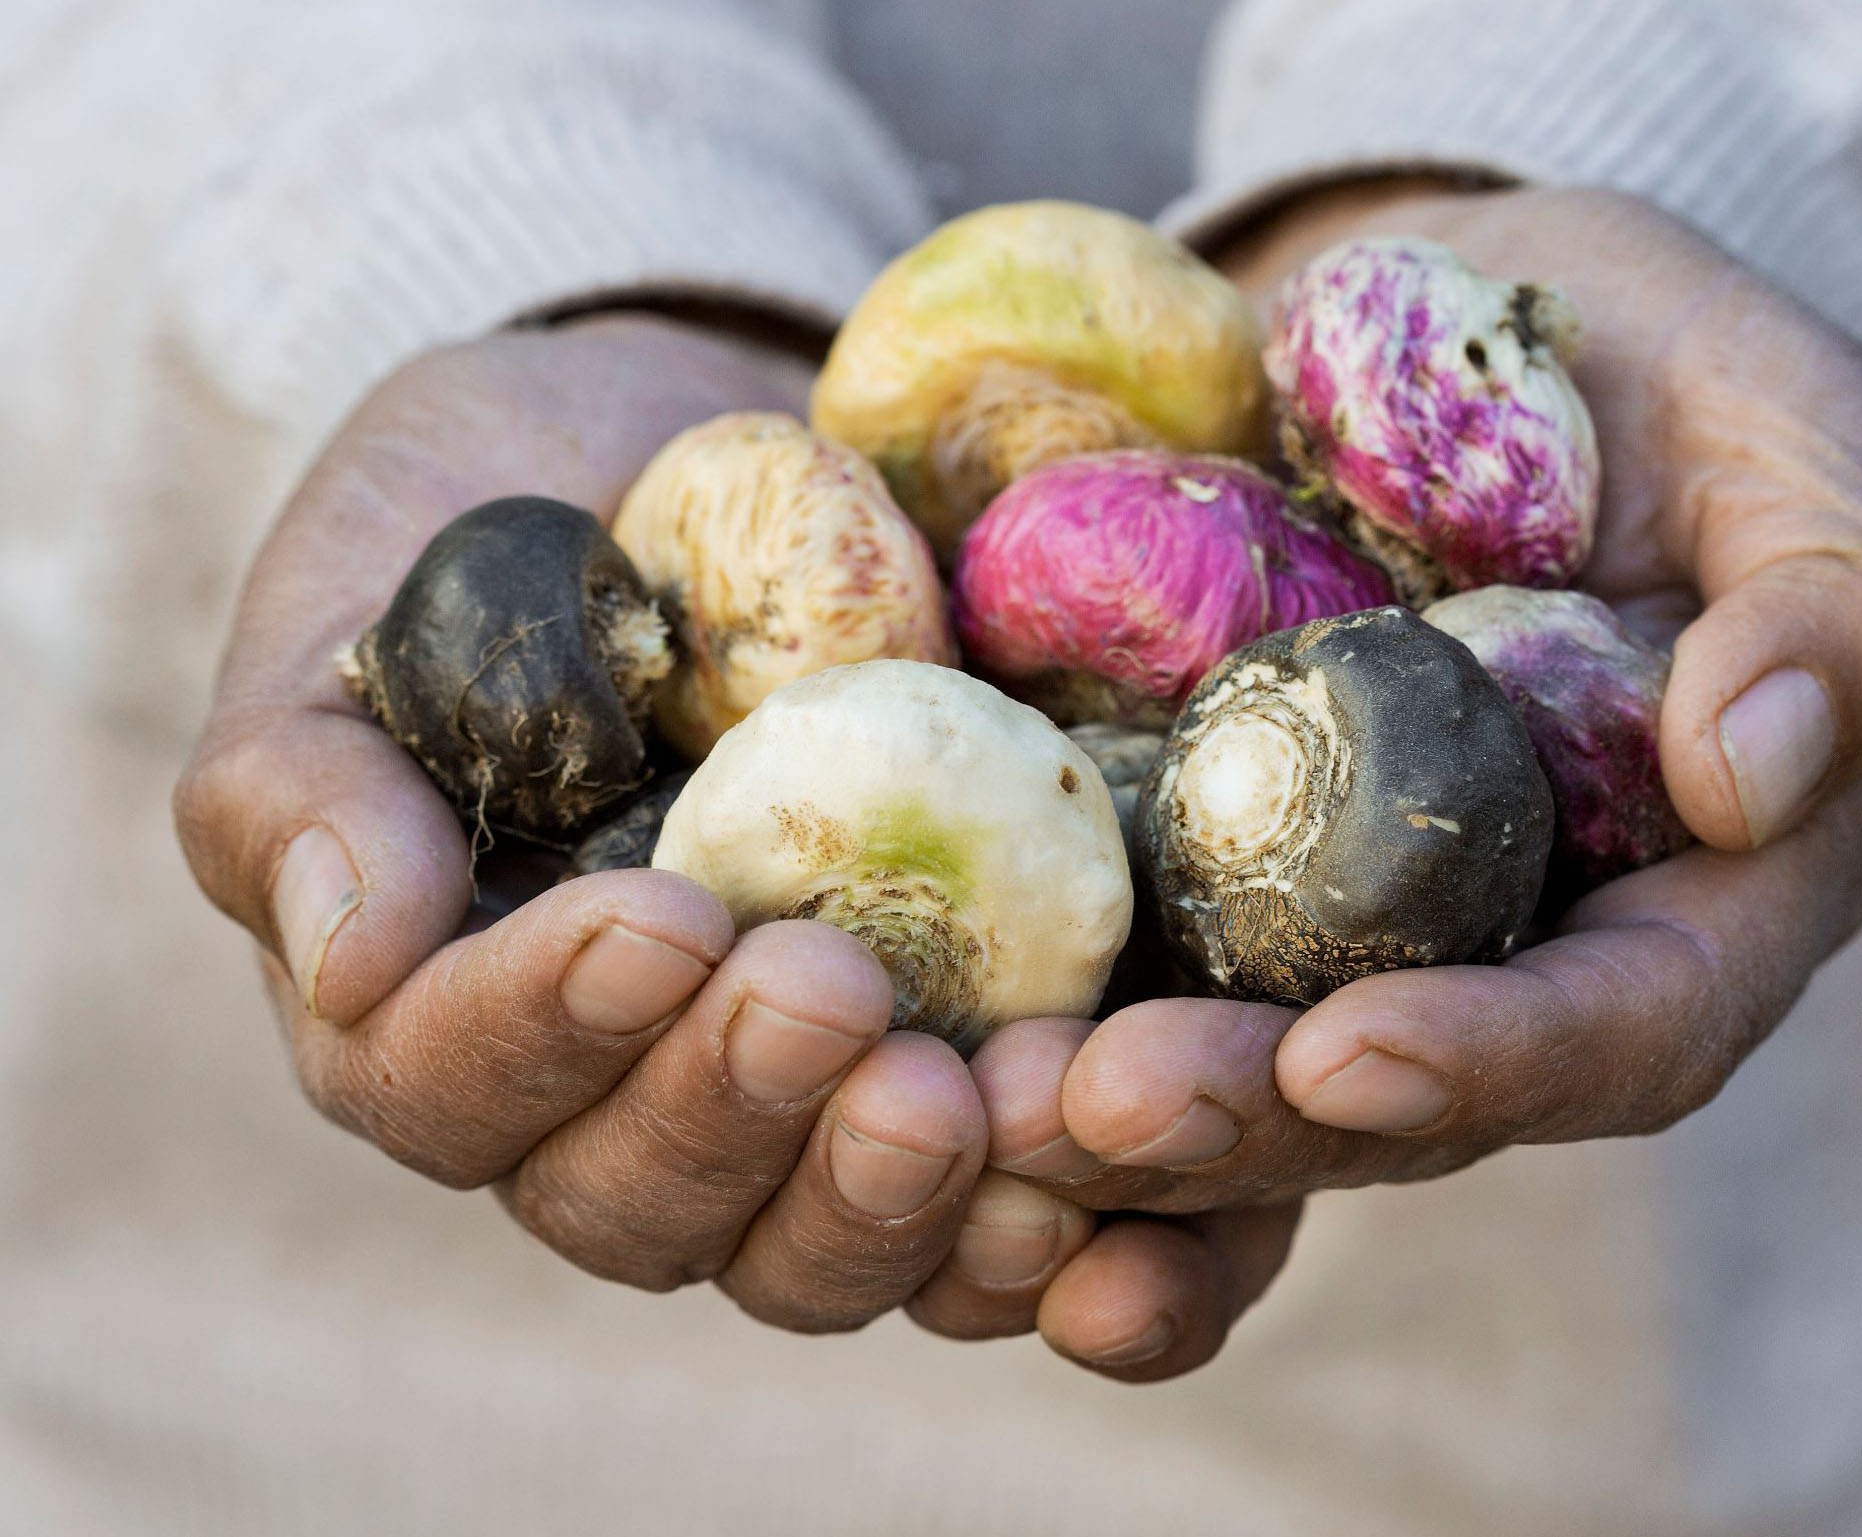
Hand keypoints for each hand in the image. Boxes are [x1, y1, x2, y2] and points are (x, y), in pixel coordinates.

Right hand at [172, 316, 1051, 1331]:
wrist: (710, 470)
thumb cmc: (500, 527)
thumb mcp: (362, 608)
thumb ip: (305, 784)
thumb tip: (347, 966)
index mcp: (449, 1013)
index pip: (454, 1089)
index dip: (545, 1032)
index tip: (658, 916)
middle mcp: (619, 1099)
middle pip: (652, 1207)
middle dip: (738, 1115)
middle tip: (833, 993)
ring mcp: (796, 1108)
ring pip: (823, 1251)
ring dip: (900, 1200)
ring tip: (987, 1094)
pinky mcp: (954, 1074)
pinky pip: (992, 1218)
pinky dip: (1057, 1238)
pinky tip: (1106, 1190)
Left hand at [974, 184, 1861, 1375]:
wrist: (1401, 331)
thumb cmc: (1628, 363)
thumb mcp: (1781, 427)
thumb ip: (1836, 602)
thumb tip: (1754, 778)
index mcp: (1685, 899)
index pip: (1623, 1030)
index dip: (1494, 1064)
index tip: (1345, 1053)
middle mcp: (1496, 962)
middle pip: (1387, 1104)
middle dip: (1242, 1130)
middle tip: (1089, 1111)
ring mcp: (1320, 938)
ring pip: (1226, 1092)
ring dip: (1095, 1142)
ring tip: (967, 1113)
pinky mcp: (1174, 883)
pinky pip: (1097, 997)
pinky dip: (1004, 1044)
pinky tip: (899, 1074)